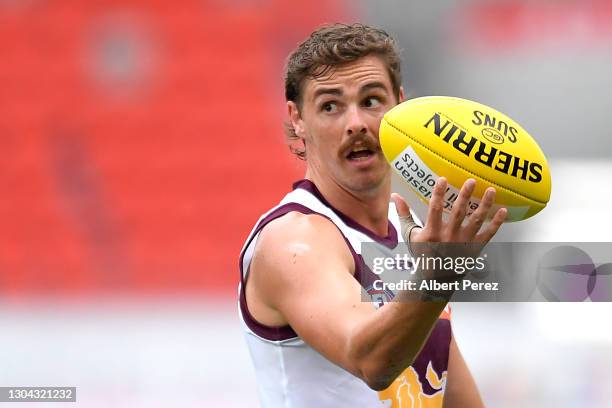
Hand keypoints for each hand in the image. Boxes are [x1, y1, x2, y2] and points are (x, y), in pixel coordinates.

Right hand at [392, 177, 506, 246]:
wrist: (436, 278)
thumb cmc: (422, 253)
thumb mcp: (410, 234)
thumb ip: (404, 214)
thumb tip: (395, 196)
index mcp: (432, 232)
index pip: (435, 208)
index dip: (439, 193)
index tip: (443, 179)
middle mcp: (449, 236)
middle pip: (458, 212)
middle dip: (465, 195)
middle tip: (472, 181)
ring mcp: (463, 242)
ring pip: (476, 220)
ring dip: (484, 205)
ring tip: (491, 191)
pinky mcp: (475, 248)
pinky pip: (488, 234)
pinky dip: (496, 223)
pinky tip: (503, 211)